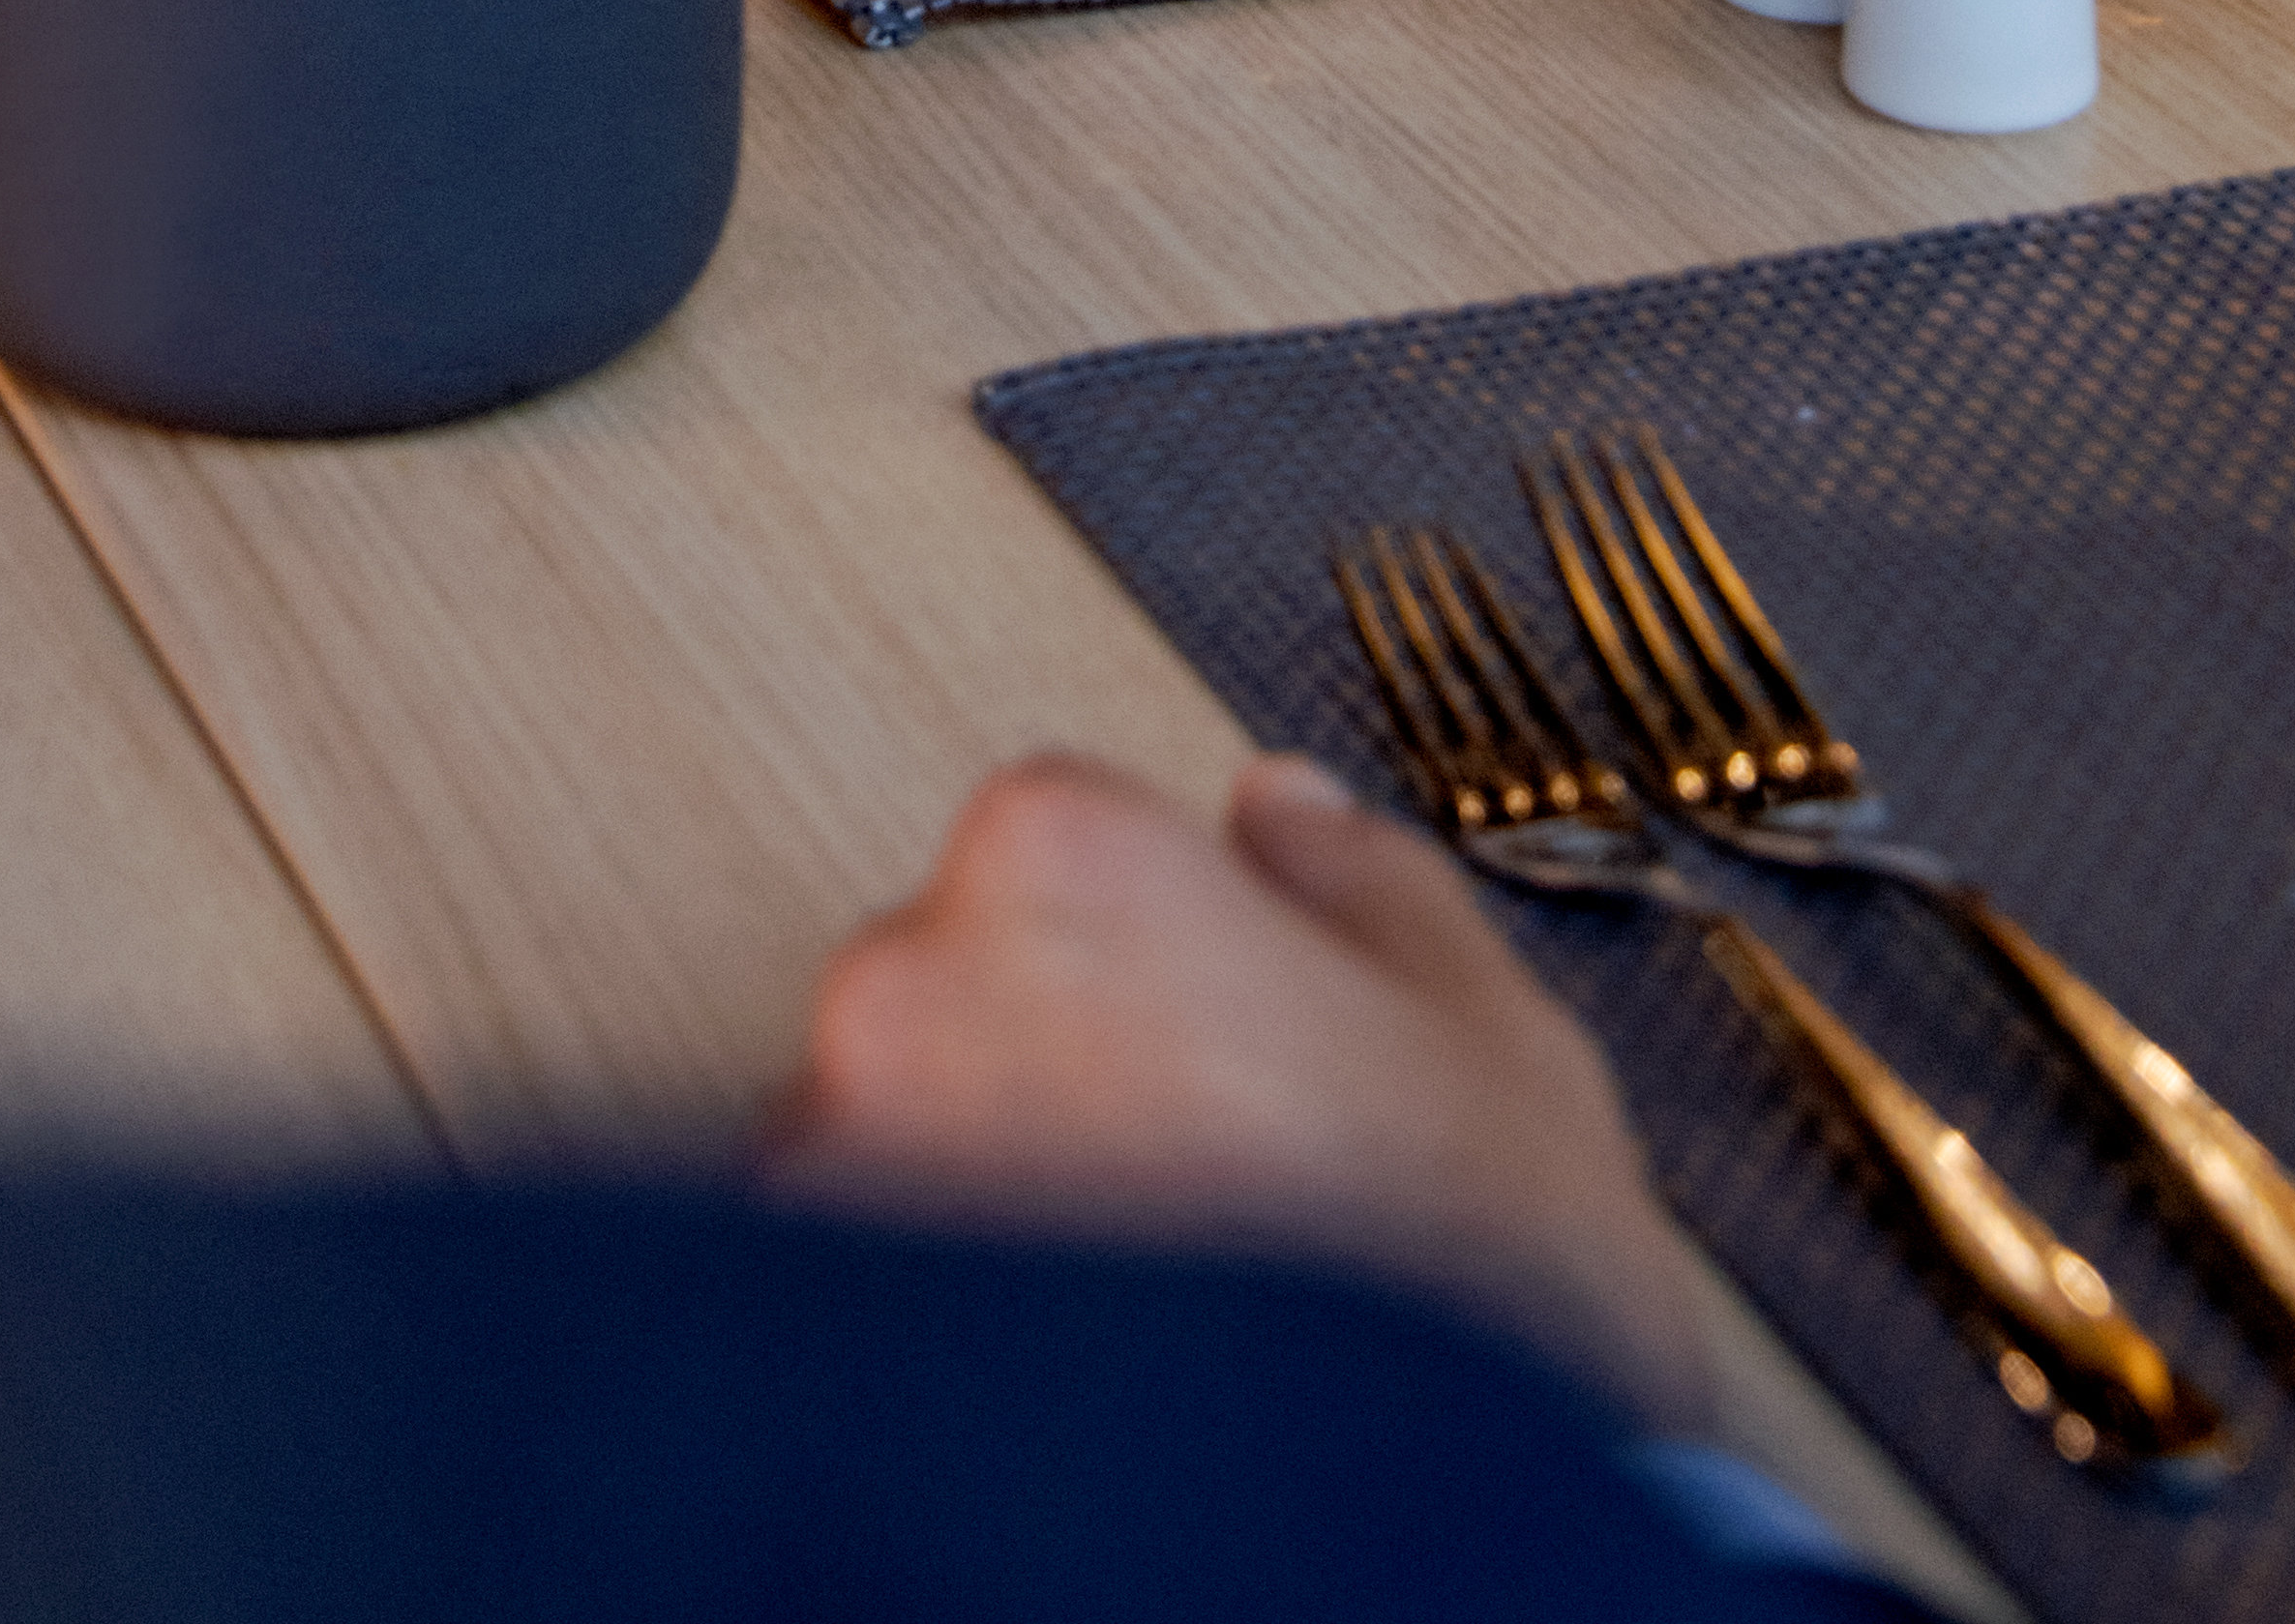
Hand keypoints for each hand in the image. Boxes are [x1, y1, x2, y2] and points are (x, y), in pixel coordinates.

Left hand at [776, 749, 1714, 1439]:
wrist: (1434, 1475)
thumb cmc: (1461, 1254)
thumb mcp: (1470, 1011)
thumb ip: (1349, 873)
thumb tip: (1282, 818)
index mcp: (1058, 844)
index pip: (1044, 851)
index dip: (1139, 951)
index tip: (1197, 1028)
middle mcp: (913, 972)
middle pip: (945, 988)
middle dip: (1044, 1069)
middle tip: (1179, 1171)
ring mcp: (852, 1149)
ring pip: (898, 1136)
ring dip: (987, 1188)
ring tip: (1143, 1279)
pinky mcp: (824, 1309)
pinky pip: (862, 1279)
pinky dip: (945, 1310)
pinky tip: (1080, 1350)